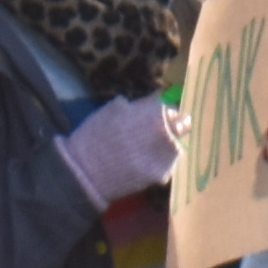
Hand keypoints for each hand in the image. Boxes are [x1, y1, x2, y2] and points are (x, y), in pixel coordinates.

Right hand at [59, 98, 178, 204]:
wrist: (85, 170)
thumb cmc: (96, 135)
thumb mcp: (115, 110)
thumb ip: (142, 103)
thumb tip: (160, 93)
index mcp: (157, 113)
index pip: (174, 109)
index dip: (166, 114)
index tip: (159, 119)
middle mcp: (168, 133)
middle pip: (182, 127)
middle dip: (172, 129)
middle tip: (152, 136)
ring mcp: (168, 156)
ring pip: (175, 147)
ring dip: (164, 147)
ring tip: (141, 152)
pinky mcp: (163, 174)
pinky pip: (166, 166)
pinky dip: (157, 164)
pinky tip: (139, 165)